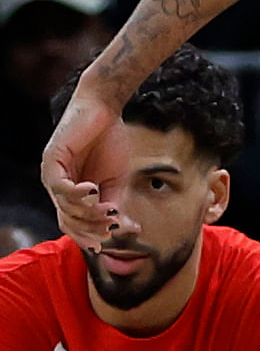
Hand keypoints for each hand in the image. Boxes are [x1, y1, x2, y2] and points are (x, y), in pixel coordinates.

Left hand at [40, 88, 126, 249]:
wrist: (105, 109)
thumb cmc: (110, 140)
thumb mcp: (116, 180)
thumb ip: (112, 202)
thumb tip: (114, 226)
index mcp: (73, 193)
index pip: (75, 223)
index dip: (90, 235)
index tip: (110, 241)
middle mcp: (58, 186)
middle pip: (68, 220)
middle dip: (91, 228)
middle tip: (111, 227)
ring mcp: (52, 174)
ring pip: (65, 206)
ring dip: (88, 212)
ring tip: (108, 207)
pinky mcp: (51, 160)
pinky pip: (59, 186)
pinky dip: (76, 194)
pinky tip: (93, 190)